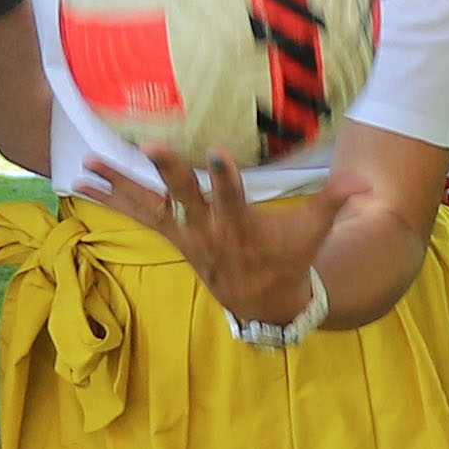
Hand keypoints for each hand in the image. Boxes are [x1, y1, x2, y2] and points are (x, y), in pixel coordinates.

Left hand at [81, 147, 343, 327]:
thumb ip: (333, 200)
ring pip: (148, 206)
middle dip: (169, 173)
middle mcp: (208, 230)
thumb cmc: (288, 259)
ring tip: (87, 163)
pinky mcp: (172, 235)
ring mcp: (185, 234)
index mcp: (242, 226)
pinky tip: (82, 181)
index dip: (224, 177)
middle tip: (150, 146)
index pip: (233, 198)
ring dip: (118, 186)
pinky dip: (110, 198)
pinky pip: (136, 215)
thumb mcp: (312, 232)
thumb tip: (366, 183)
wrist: (264, 303)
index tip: (215, 151)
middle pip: (186, 198)